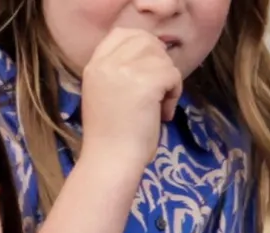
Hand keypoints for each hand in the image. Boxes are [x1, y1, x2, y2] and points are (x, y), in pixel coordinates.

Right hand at [80, 27, 183, 173]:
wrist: (110, 162)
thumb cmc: (112, 138)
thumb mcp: (106, 95)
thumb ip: (119, 73)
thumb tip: (153, 57)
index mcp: (94, 66)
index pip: (121, 33)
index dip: (142, 46)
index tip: (149, 70)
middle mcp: (106, 63)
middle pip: (145, 40)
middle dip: (159, 62)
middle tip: (159, 90)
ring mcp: (124, 71)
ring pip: (162, 58)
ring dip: (168, 81)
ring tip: (160, 105)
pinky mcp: (144, 83)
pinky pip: (172, 75)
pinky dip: (175, 94)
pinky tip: (163, 114)